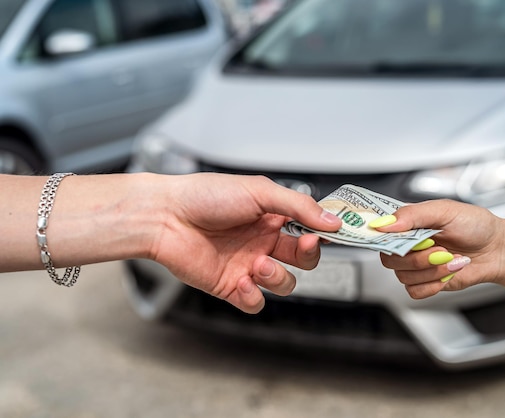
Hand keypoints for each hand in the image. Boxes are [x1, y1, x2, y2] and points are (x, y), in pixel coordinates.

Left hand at [151, 173, 340, 313]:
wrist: (165, 217)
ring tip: (259, 264)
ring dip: (278, 277)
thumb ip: (299, 206)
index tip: (337, 233)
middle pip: (304, 258)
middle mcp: (263, 241)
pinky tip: (241, 280)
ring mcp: (248, 265)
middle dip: (309, 255)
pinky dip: (253, 296)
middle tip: (303, 244)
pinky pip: (255, 302)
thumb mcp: (260, 191)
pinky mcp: (230, 286)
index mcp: (272, 216)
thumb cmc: (205, 196)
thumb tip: (332, 221)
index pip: (310, 228)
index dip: (324, 233)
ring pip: (284, 283)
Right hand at [375, 199, 504, 298]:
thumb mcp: (445, 210)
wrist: (497, 249)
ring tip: (451, 259)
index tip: (395, 241)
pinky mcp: (427, 282)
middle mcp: (409, 245)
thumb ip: (414, 214)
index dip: (382, 239)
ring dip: (431, 270)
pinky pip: (415, 291)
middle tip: (439, 250)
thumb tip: (387, 223)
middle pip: (389, 259)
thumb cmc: (475, 225)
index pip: (381, 233)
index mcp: (409, 224)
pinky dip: (433, 284)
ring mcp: (416, 265)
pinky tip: (448, 272)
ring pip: (403, 276)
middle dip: (416, 258)